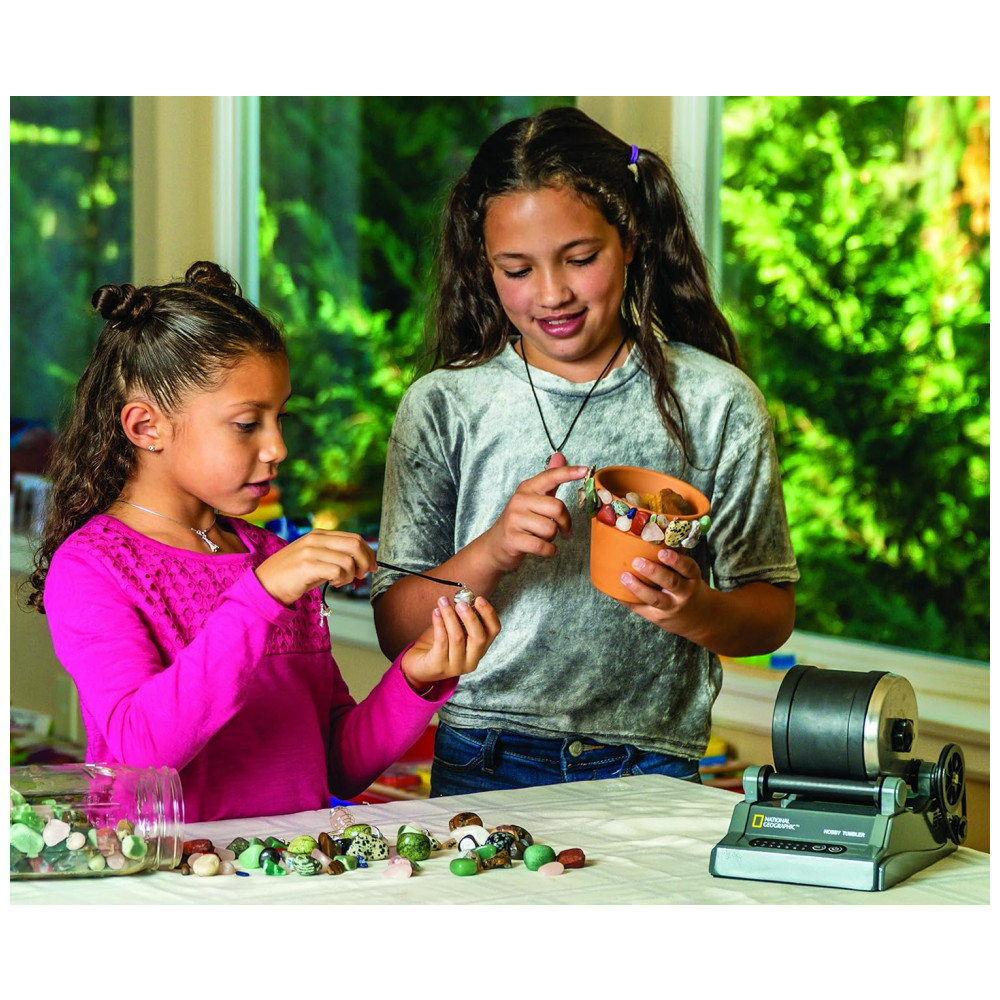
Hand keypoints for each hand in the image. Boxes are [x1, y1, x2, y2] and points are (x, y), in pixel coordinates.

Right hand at [255, 529, 375, 606]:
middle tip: (362, 575)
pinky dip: (341, 580)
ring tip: (340, 582)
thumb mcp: (315, 559)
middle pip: (355, 545)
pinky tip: (333, 584)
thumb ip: (335, 555)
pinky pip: (337, 571)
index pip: (355, 537)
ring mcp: (310, 551)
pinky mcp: (307, 566)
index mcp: (319, 535)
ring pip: (348, 560)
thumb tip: (362, 562)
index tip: (371, 566)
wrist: (265, 586)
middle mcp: (315, 539)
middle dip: (365, 562)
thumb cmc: (292, 576)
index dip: (368, 552)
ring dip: (351, 575)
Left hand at [400, 595, 501, 689]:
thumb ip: (460, 618)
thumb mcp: (454, 630)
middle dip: (471, 618)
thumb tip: (461, 599)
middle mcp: (472, 660)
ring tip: (443, 602)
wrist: (419, 667)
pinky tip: (435, 612)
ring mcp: (456, 666)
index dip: (489, 614)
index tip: (479, 599)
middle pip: (479, 637)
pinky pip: (441, 641)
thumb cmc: (438, 645)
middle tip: (461, 603)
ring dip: (450, 616)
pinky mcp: (439, 666)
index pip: (493, 630)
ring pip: (457, 638)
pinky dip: (439, 624)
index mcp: (480, 649)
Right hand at [481, 455, 588, 571]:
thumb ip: (548, 480)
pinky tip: (543, 549)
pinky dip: (549, 551)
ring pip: (551, 529)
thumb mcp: (532, 498)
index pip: (550, 476)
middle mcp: (519, 500)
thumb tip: (560, 456)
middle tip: (562, 529)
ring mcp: (514, 519)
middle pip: (557, 507)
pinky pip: (543, 546)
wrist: (495, 546)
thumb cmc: (520, 521)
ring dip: (552, 538)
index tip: (585, 470)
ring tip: (541, 536)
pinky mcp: (513, 539)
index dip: (568, 472)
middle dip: (564, 522)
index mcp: (527, 488)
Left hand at [618, 546, 706, 633]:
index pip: (687, 567)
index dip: (675, 560)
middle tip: (637, 561)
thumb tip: (653, 535)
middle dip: (653, 572)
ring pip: (655, 598)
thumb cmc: (689, 588)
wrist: (700, 619)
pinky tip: (615, 591)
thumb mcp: (690, 576)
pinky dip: (627, 600)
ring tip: (624, 577)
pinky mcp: (658, 617)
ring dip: (638, 588)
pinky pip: (641, 609)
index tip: (662, 552)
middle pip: (670, 582)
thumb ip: (675, 561)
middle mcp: (683, 593)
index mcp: (692, 578)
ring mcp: (671, 607)